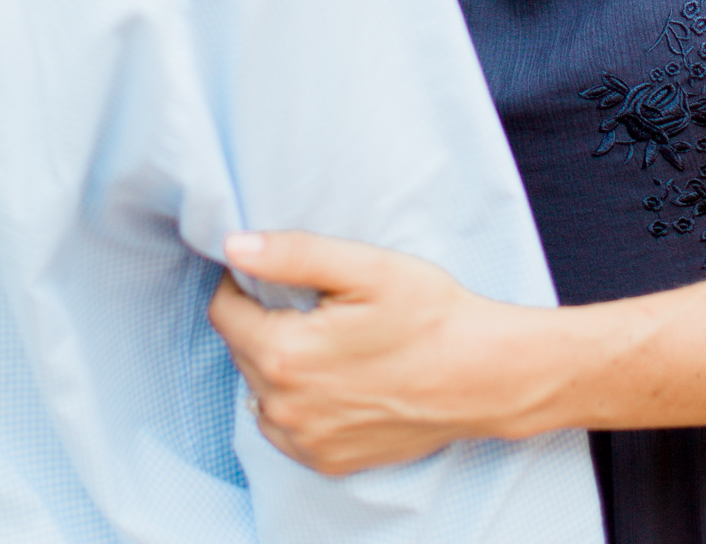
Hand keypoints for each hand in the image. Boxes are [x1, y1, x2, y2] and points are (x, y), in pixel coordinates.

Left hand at [209, 230, 552, 475]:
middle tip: (314, 303)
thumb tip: (233, 246)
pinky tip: (337, 377)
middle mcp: (284, 408)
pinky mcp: (327, 460)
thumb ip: (292, 255)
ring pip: (260, 390)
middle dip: (264, 320)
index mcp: (285, 354)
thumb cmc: (429, 314)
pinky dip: (298, 400)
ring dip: (277, 363)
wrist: (481, 375)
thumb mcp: (365, 268)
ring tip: (327, 339)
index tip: (277, 274)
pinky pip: (286, 426)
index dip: (244, 284)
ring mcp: (305, 441)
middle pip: (241, 350)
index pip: (224, 312)